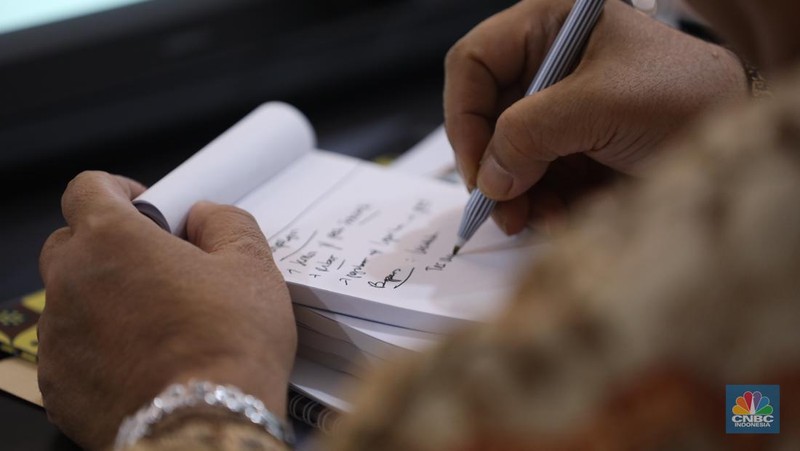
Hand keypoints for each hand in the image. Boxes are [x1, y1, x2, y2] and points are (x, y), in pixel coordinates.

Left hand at [38, 171, 295, 449]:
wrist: (207, 423)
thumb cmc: (230, 343)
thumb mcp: (251, 265)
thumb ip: (225, 222)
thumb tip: (203, 217)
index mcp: (111, 240)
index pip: (88, 189)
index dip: (117, 191)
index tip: (143, 207)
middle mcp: (70, 282)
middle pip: (72, 244)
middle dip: (109, 247)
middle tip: (158, 268)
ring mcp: (58, 337)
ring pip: (73, 300)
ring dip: (106, 300)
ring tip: (158, 325)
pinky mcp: (59, 385)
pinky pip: (73, 351)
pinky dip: (100, 349)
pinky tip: (144, 363)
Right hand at [445, 0, 745, 232]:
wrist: (737, 139)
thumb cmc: (683, 96)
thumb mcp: (601, 103)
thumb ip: (532, 131)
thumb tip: (488, 176)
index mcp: (548, 29)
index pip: (475, 64)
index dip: (465, 115)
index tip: (476, 167)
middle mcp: (546, 69)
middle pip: (486, 117)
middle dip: (491, 165)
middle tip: (498, 205)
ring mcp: (558, 113)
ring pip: (506, 156)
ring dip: (512, 194)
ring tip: (529, 219)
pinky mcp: (570, 150)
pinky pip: (532, 180)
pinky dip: (536, 204)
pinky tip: (553, 218)